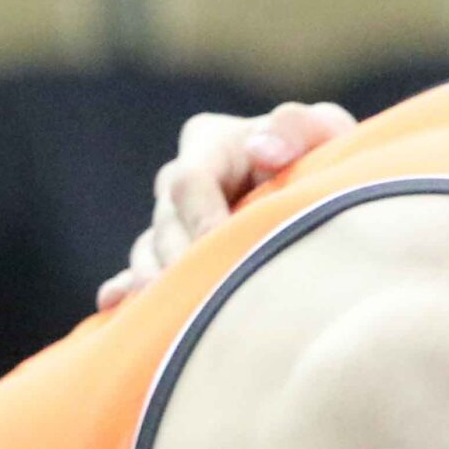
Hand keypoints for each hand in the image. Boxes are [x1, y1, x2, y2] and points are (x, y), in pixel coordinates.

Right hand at [95, 100, 358, 309]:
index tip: (226, 252)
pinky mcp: (167, 259)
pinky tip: (116, 308)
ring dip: (161, 287)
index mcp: (210, 143)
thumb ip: (296, 128)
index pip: (189, 182)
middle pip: (165, 225)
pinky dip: (125, 294)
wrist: (332, 198)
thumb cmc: (330, 160)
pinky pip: (133, 277)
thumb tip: (261, 150)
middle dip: (182, 263)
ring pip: (148, 256)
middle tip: (207, 300)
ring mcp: (171, 223)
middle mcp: (182, 182)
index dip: (203, 220)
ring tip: (181, 319)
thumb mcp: (325, 132)